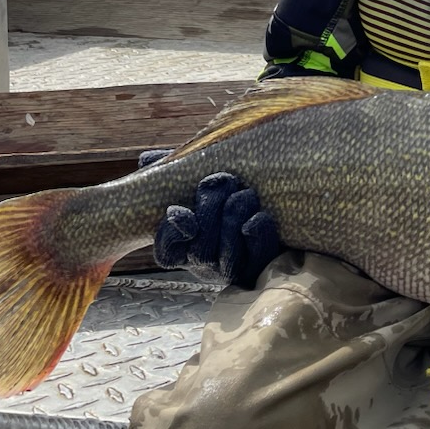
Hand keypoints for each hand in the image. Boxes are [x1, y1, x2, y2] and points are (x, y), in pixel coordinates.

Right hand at [138, 150, 281, 287]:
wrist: (282, 200)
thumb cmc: (228, 188)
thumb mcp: (199, 175)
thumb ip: (172, 169)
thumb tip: (147, 160)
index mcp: (186, 244)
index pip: (167, 252)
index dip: (170, 234)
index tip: (179, 210)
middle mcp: (207, 262)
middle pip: (201, 252)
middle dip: (210, 213)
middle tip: (223, 180)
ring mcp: (235, 268)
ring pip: (227, 259)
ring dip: (233, 222)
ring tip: (244, 194)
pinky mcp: (263, 267)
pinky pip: (258, 262)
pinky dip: (258, 238)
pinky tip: (260, 216)